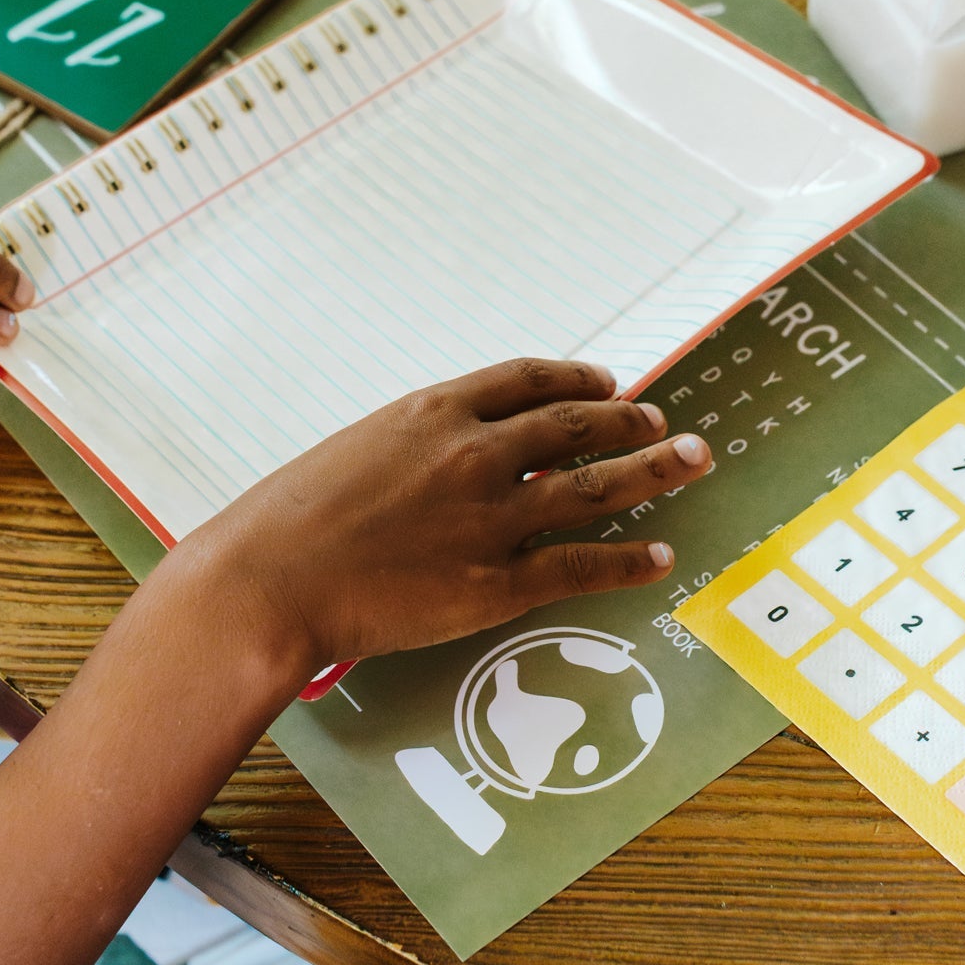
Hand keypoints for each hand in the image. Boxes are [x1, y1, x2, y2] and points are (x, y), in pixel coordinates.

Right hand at [187, 357, 713, 680]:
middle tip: (665, 421)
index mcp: (437, 411)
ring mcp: (490, 519)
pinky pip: (580, 566)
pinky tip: (659, 556)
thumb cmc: (294, 515)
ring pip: (596, 486)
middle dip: (632, 419)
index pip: (529, 379)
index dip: (579, 379)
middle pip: (578, 423)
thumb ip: (421, 442)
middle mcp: (475, 454)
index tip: (608, 383)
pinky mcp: (493, 585)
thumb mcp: (362, 446)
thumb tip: (464, 448)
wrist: (271, 579)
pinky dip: (628, 560)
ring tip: (693, 459)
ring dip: (654, 470)